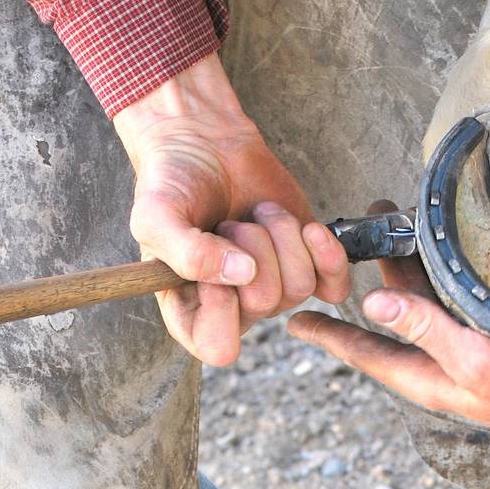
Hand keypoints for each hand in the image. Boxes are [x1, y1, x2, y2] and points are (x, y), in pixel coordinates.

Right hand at [113, 54, 348, 365]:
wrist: (205, 141)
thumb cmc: (172, 182)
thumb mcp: (155, 215)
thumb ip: (186, 252)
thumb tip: (243, 274)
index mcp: (192, 312)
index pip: (219, 347)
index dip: (222, 305)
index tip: (212, 259)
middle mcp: (236, 309)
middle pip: (265, 303)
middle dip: (251, 247)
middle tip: (230, 222)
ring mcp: (274, 288)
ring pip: (299, 287)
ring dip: (280, 235)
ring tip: (256, 214)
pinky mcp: (307, 266)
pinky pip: (334, 286)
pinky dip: (327, 255)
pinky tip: (310, 229)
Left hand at [287, 246, 489, 452]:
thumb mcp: (475, 362)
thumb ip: (427, 332)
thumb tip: (372, 306)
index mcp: (427, 377)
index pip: (365, 352)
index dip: (329, 335)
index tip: (294, 322)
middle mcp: (441, 364)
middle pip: (391, 318)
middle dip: (368, 280)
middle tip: (345, 240)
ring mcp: (468, 349)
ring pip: (423, 304)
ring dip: (403, 269)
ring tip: (388, 230)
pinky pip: (451, 300)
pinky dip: (437, 275)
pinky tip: (440, 254)